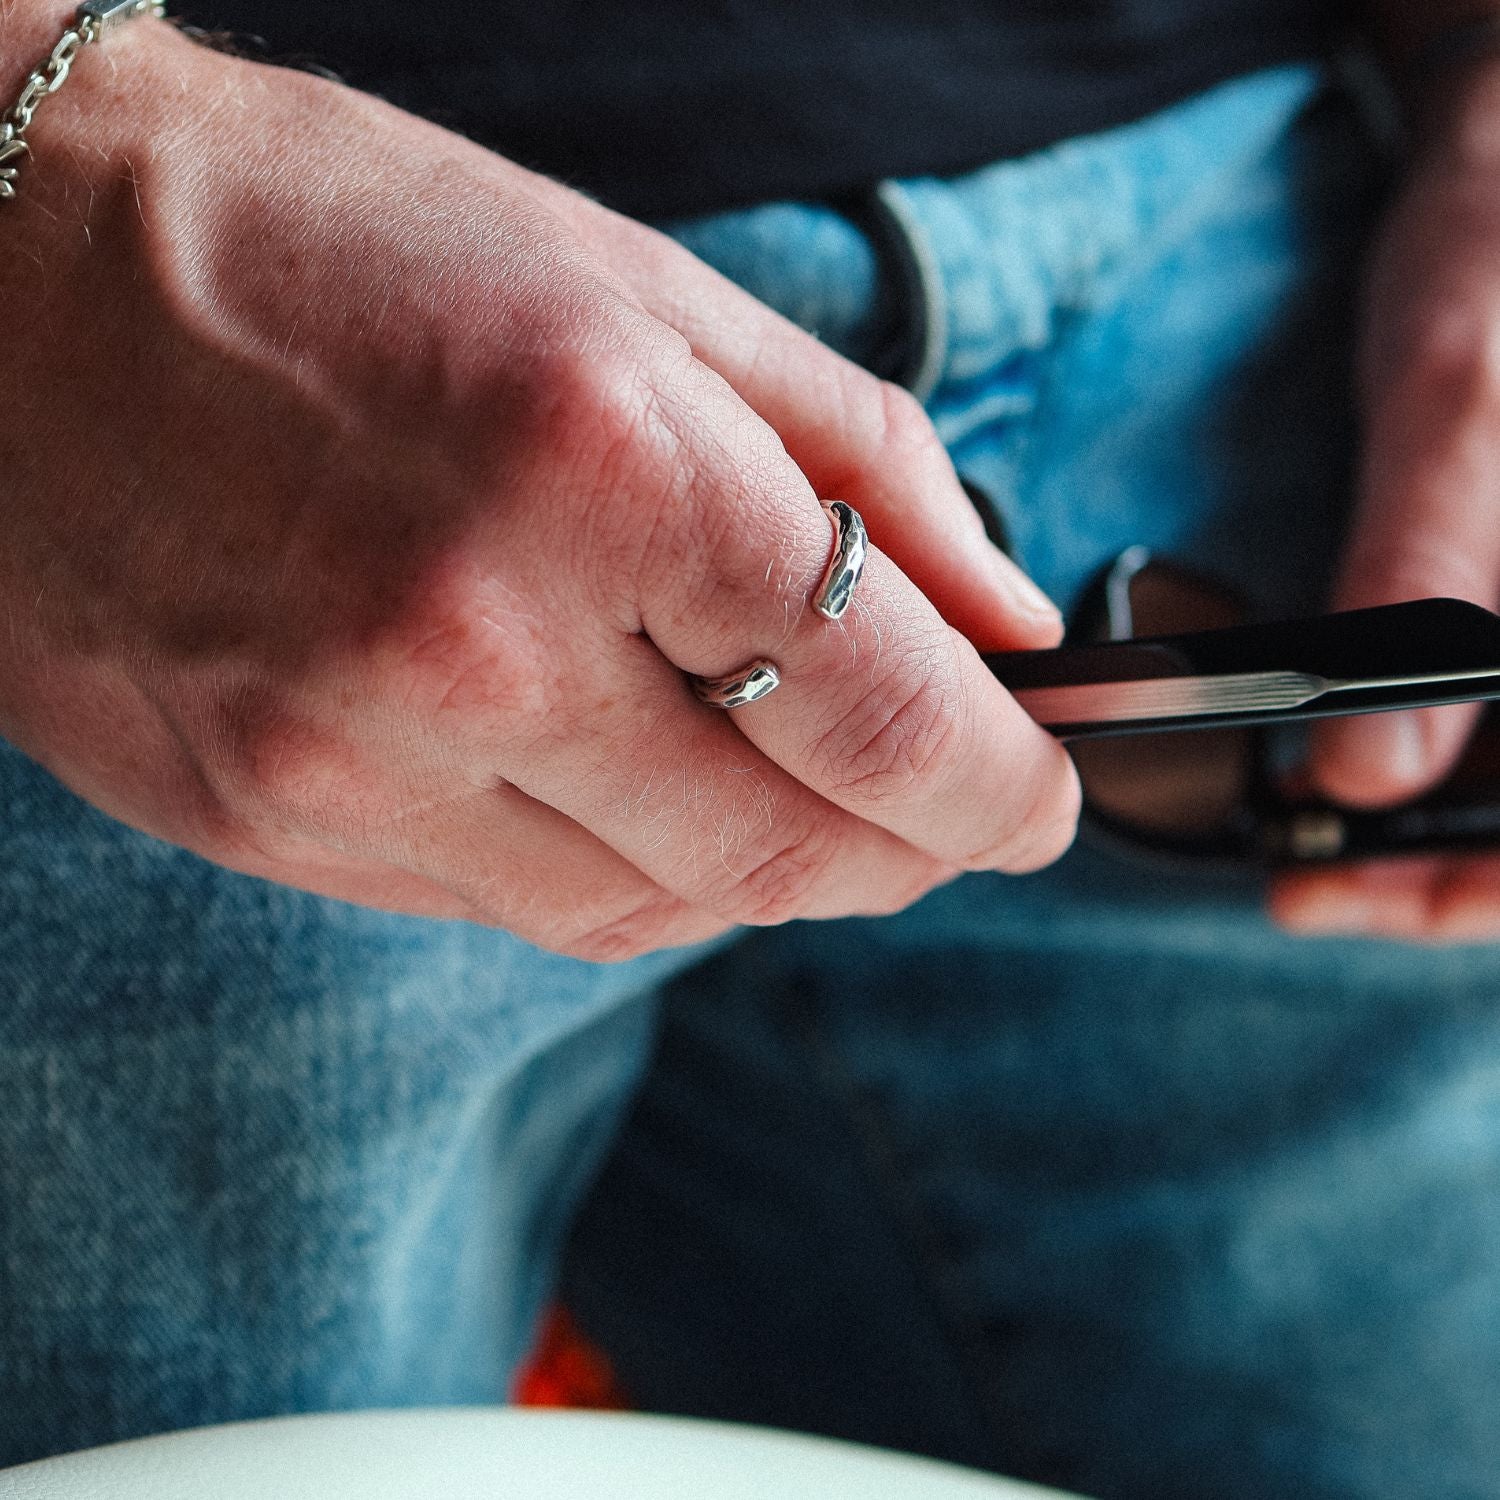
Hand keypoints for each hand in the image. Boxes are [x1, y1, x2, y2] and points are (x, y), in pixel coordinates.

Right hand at [0, 13, 1077, 959]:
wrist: (14, 284)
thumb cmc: (338, 245)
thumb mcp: (641, 290)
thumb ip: (858, 465)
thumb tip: (1004, 620)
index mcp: (604, 466)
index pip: (882, 715)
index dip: (1003, 785)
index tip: (1043, 794)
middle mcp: (481, 646)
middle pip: (791, 854)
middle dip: (911, 847)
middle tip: (951, 803)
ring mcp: (362, 763)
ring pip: (664, 914)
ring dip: (775, 866)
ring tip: (793, 779)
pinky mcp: (283, 828)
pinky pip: (529, 913)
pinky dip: (636, 875)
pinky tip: (644, 791)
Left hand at [1273, 60, 1499, 941]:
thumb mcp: (1463, 394)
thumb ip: (1429, 570)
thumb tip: (1363, 778)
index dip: (1486, 883)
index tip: (1350, 891)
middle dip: (1452, 874)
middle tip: (1302, 884)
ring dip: (1445, 834)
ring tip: (1310, 846)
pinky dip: (1453, 768)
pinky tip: (1357, 777)